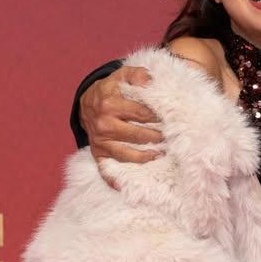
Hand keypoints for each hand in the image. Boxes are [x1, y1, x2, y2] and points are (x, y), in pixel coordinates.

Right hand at [80, 67, 161, 183]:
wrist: (87, 103)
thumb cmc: (111, 91)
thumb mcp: (121, 76)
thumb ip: (136, 75)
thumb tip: (150, 80)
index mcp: (111, 103)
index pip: (142, 113)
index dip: (159, 118)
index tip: (173, 121)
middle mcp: (104, 123)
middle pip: (137, 134)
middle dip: (157, 137)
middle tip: (172, 140)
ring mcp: (101, 141)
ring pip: (127, 153)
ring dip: (146, 157)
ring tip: (161, 155)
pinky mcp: (98, 154)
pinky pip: (106, 170)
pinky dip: (114, 180)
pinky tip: (125, 187)